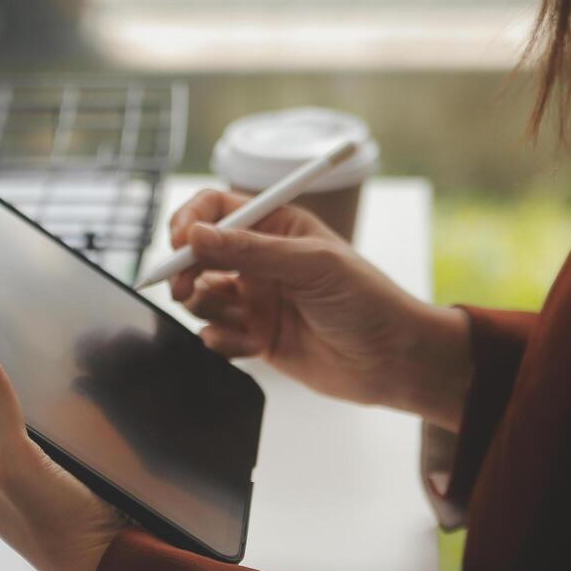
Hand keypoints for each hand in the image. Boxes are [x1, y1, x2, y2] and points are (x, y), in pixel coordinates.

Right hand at [169, 190, 469, 429]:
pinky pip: (216, 335)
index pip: (217, 210)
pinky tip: (251, 346)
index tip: (179, 241)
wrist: (391, 360)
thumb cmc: (367, 301)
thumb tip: (195, 236)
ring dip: (207, 308)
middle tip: (181, 288)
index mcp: (277, 228)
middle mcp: (261, 261)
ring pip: (201, 297)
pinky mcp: (255, 338)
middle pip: (198, 254)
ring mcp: (256, 300)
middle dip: (184, 270)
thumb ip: (251, 251)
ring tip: (237, 320)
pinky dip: (223, 341)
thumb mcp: (311, 265)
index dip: (191, 221)